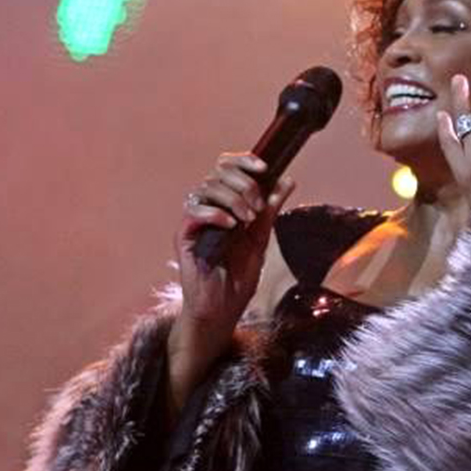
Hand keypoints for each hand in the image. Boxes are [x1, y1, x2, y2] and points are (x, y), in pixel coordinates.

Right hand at [168, 152, 294, 409]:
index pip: (227, 167)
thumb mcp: (261, 238)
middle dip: (243, 183)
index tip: (265, 167)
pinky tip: (230, 225)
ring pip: (206, 188)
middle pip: (217, 172)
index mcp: (225, 204)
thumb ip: (270, 209)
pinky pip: (193, 212)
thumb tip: (287, 180)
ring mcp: (194, 221)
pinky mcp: (183, 236)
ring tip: (247, 220)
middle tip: (258, 207)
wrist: (223, 308)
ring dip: (233, 199)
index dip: (244, 161)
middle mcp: (207, 208)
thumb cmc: (238, 276)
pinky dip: (214, 213)